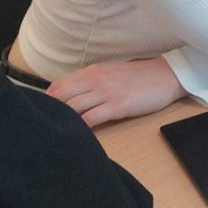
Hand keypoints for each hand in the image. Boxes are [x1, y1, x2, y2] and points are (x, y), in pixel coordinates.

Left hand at [46, 57, 188, 127]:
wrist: (166, 76)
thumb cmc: (140, 77)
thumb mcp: (111, 73)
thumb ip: (92, 81)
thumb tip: (74, 95)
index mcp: (92, 71)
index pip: (59, 84)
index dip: (47, 99)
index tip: (42, 111)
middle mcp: (95, 80)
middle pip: (61, 96)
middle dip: (49, 110)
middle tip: (44, 125)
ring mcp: (106, 93)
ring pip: (73, 107)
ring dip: (64, 120)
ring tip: (57, 132)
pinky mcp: (117, 106)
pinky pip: (92, 118)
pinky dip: (81, 127)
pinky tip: (78, 135)